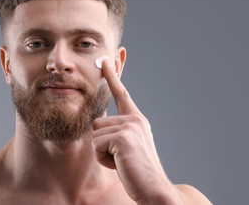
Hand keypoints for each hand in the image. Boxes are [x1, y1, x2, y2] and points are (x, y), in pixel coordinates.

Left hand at [92, 60, 180, 203]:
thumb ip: (117, 131)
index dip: (112, 75)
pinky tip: (120, 164)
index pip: (121, 93)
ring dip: (102, 153)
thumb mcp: (129, 146)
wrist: (154, 188)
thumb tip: (99, 123)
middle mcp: (135, 118)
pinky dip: (103, 159)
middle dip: (102, 144)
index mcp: (136, 119)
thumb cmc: (138, 171)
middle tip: (121, 157)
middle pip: (97, 122)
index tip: (105, 59)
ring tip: (122, 161)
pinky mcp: (123, 137)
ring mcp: (130, 126)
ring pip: (95, 135)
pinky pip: (96, 145)